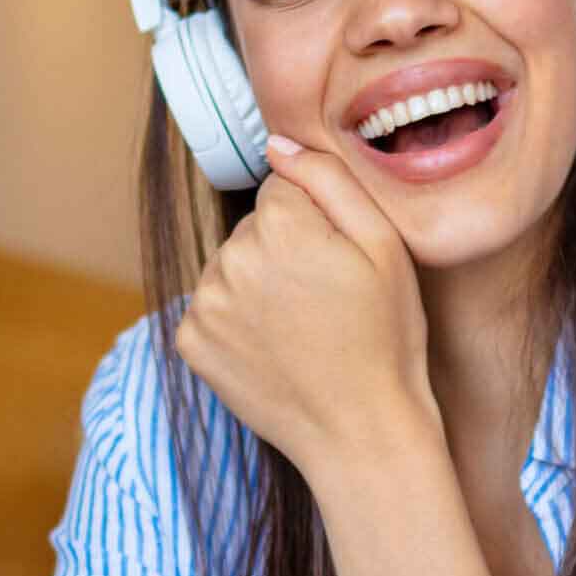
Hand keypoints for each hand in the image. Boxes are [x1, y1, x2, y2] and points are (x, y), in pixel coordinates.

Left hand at [172, 136, 433, 479]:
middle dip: (285, 253)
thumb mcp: (384, 246)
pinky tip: (272, 350)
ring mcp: (205, 302)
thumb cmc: (385, 339)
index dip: (319, 225)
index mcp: (278, 223)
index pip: (285, 191)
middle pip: (255, 230)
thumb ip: (328, 179)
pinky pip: (211, 310)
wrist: (361, 432)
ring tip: (301, 330)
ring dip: (257, 288)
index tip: (339, 266)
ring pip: (231, 268)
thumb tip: (278, 143)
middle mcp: (230, 256)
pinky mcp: (191, 342)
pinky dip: (235, 325)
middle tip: (326, 304)